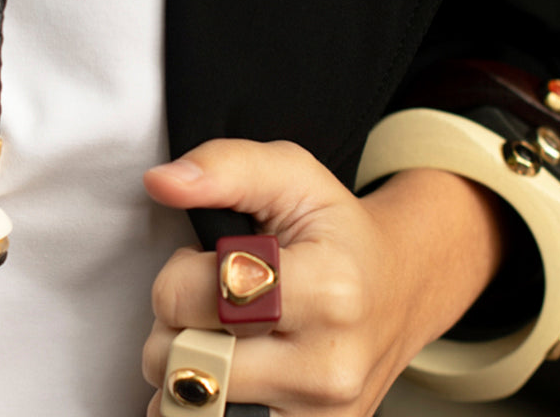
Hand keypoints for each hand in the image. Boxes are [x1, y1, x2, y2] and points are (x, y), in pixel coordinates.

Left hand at [142, 139, 505, 415]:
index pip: (186, 298)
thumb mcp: (292, 174)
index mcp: (328, 290)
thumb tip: (161, 181)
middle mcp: (329, 367)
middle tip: (212, 299)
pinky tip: (232, 372)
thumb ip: (225, 167)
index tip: (212, 260)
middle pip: (179, 362)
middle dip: (174, 324)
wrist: (398, 288)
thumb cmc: (335, 230)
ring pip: (185, 410)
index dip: (179, 271)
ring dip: (185, 370)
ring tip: (222, 335)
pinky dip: (202, 406)